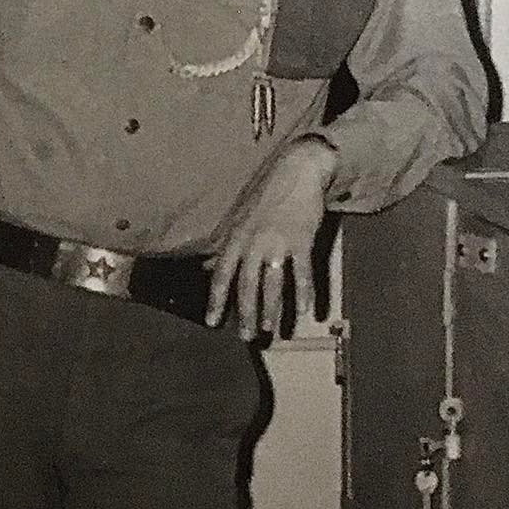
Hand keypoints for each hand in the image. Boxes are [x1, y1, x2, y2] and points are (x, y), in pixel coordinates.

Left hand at [205, 137, 335, 336]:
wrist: (296, 171)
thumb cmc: (266, 194)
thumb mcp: (239, 217)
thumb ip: (224, 244)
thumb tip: (205, 265)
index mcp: (236, 238)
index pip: (221, 275)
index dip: (216, 300)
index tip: (211, 322)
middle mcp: (254, 243)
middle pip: (246, 285)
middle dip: (245, 313)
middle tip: (245, 337)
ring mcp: (278, 243)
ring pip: (272, 283)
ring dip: (270, 309)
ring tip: (269, 329)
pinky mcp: (302, 240)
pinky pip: (302, 272)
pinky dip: (303, 293)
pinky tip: (303, 311)